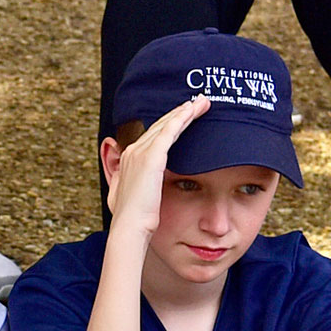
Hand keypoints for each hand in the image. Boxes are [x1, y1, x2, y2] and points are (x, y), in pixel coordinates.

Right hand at [103, 97, 211, 238]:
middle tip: (198, 103)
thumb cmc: (133, 219)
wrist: (129, 228)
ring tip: (201, 102)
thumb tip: (137, 183)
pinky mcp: (151, 157)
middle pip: (160, 125)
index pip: (152, 135)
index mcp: (128, 160)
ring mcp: (141, 153)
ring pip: (166, 124)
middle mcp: (133, 152)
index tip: (184, 116)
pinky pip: (169, 131)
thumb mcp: (129, 197)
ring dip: (185, 111)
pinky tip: (193, 110)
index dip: (169, 124)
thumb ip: (132, 184)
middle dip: (180, 112)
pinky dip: (181, 118)